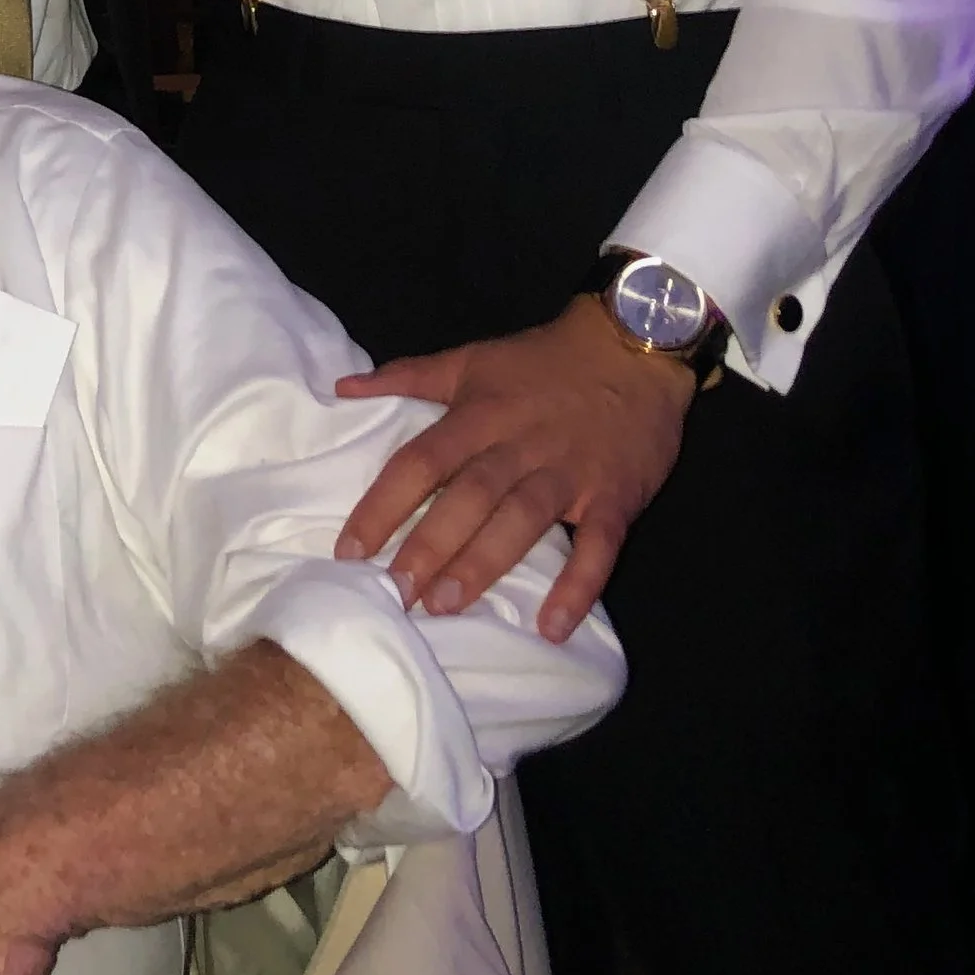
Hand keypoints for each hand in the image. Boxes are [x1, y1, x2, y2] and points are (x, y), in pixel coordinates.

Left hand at [334, 297, 695, 639]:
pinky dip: (578, 586)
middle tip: (395, 592)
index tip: (350, 549)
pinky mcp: (614, 497)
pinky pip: (599, 546)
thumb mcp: (471, 359)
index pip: (421, 461)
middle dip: (429, 545)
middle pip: (468, 496)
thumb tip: (341, 387)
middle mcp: (519, 445)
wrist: (632, 348)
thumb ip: (407, 376)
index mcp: (480, 414)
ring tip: (446, 605)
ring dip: (484, 564)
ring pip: (522, 520)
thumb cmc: (542, 361)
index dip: (384, 503)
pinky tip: (552, 627)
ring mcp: (569, 473)